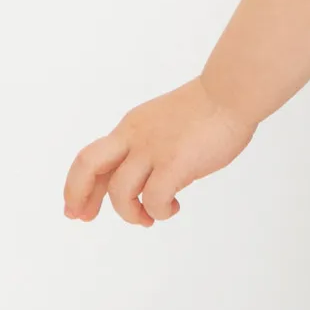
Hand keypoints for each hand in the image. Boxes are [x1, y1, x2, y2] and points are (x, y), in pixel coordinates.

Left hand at [63, 77, 254, 226]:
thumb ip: (147, 146)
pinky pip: (154, 200)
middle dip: (79, 195)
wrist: (232, 92)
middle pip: (88, 165)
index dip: (77, 186)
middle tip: (84, 217)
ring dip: (131, 213)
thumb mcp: (163, 123)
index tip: (77, 209)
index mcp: (132, 127)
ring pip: (120, 192)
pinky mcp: (175, 163)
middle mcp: (136, 137)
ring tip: (150, 216)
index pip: (91, 158)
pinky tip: (174, 207)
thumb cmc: (208, 108)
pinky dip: (160, 211)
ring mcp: (154, 150)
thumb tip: (141, 182)